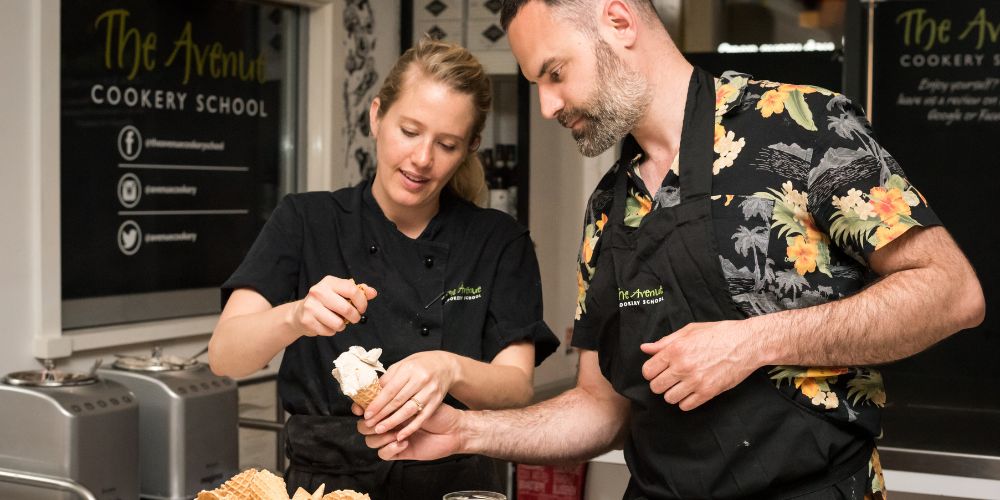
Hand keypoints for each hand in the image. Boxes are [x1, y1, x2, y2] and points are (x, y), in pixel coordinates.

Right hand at [289, 276, 376, 336]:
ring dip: (342, 326)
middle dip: (355, 317)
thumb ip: (358, 291)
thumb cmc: (325, 302)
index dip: (362, 302)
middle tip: (354, 318)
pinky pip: (329, 331)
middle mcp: (318, 291)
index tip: (362, 309)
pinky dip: (331, 331)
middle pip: (346, 309)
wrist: (300, 312)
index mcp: (329, 282)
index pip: (352, 290)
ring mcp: (311, 306)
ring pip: (338, 323)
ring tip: (338, 321)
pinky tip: (327, 325)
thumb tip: (373, 292)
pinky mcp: (307, 320)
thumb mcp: (341, 292)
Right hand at [358, 403, 464, 460]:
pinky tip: (403, 441)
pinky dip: (391, 448)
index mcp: (391, 409)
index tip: (360, 409)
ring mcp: (393, 438)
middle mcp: (389, 424)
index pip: (368, 410)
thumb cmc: (438, 411)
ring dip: (380, 436)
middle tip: (375, 422)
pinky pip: (384, 454)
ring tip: (394, 432)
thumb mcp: (419, 399)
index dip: (361, 409)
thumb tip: (378, 390)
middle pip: (364, 427)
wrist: (455, 429)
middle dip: (367, 424)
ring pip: (371, 441)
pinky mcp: (399, 452)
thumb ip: (399, 396)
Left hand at [363, 351, 457, 440]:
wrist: (446, 366)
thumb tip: (371, 393)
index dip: (377, 403)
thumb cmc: (420, 364)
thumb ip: (389, 378)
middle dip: (382, 414)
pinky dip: (411, 428)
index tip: (367, 414)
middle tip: (369, 424)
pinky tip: (400, 436)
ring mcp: (430, 391)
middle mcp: (420, 380)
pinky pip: (422, 417)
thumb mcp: (403, 365)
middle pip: (398, 400)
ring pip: (409, 410)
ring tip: (380, 430)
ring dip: (393, 422)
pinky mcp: (436, 401)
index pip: (390, 389)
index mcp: (409, 369)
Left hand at [640, 320, 758, 410]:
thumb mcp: (690, 331)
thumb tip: (646, 348)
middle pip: (656, 387)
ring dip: (673, 393)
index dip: (651, 371)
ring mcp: (696, 381)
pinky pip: (686, 406)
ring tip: (682, 385)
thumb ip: (665, 342)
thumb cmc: (720, 333)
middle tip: (670, 378)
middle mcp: (683, 366)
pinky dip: (686, 401)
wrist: (747, 343)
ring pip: (669, 398)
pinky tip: (692, 392)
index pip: (648, 371)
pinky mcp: (708, 392)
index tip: (659, 370)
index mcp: (676, 350)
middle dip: (660, 383)